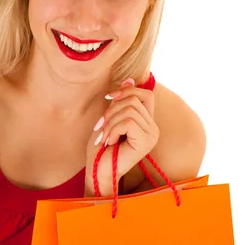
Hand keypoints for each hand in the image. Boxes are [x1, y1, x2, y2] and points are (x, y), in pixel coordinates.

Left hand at [85, 78, 158, 195]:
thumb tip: (129, 79)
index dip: (127, 91)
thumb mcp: (109, 118)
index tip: (108, 97)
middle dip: (111, 110)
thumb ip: (120, 101)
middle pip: (133, 100)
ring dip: (110, 122)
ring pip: (129, 110)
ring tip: (104, 137)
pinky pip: (128, 122)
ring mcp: (152, 135)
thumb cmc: (101, 148)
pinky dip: (113, 129)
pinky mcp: (146, 142)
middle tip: (100, 127)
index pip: (146, 94)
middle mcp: (153, 127)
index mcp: (146, 121)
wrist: (98, 171)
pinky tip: (109, 142)